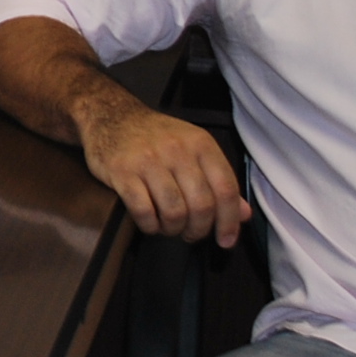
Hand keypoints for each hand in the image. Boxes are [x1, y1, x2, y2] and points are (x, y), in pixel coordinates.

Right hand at [74, 103, 249, 246]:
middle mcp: (177, 150)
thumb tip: (243, 214)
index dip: (229, 221)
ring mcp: (148, 161)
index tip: (226, 240)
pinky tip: (150, 222)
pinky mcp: (122, 172)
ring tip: (169, 227)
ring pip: (174, 211)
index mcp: (200, 144)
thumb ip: (218, 180)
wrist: (111, 116)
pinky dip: (150, 225)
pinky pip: (143, 211)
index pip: (225, 189)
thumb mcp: (193, 149)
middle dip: (198, 230)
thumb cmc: (155, 137)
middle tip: (190, 233)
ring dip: (173, 229)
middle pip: (201, 205)